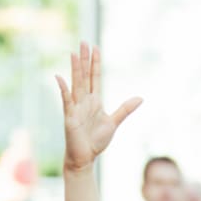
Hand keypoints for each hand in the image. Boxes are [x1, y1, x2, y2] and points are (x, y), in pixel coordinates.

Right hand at [55, 43, 140, 172]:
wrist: (85, 158)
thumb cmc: (96, 141)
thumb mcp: (114, 123)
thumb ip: (125, 109)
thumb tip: (141, 98)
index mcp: (94, 101)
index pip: (95, 77)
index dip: (95, 63)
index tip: (95, 47)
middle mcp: (84, 101)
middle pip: (84, 76)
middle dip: (85, 59)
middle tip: (84, 42)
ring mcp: (75, 107)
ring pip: (76, 83)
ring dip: (75, 69)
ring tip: (74, 53)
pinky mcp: (69, 116)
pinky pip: (66, 100)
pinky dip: (63, 89)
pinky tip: (60, 77)